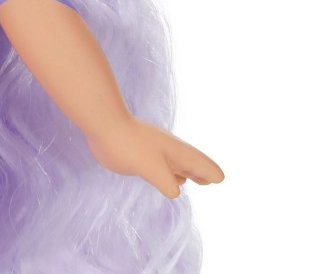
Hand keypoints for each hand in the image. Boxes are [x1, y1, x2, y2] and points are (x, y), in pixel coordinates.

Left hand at [86, 115, 224, 197]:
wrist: (104, 124)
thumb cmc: (130, 146)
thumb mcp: (153, 169)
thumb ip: (168, 183)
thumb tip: (176, 191)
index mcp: (180, 154)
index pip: (208, 168)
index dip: (211, 176)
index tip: (207, 181)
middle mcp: (171, 152)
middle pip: (195, 164)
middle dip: (203, 173)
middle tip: (210, 180)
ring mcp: (156, 151)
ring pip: (179, 163)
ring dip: (188, 172)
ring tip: (197, 178)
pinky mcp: (142, 154)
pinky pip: (164, 164)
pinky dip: (172, 172)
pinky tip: (169, 175)